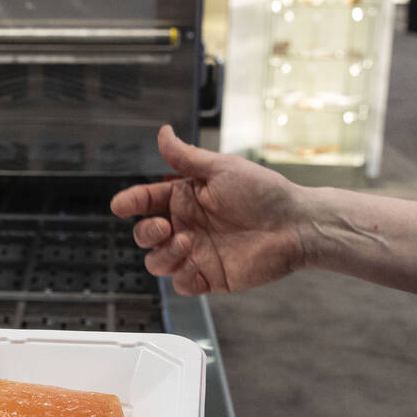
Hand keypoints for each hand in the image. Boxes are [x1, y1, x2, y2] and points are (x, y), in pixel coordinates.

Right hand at [111, 126, 310, 295]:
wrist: (296, 225)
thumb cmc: (265, 192)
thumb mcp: (222, 168)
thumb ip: (186, 157)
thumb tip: (163, 132)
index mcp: (185, 199)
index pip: (146, 201)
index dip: (130, 202)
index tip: (121, 205)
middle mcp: (186, 226)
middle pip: (145, 235)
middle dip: (145, 232)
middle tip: (162, 227)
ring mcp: (196, 253)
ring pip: (157, 262)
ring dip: (164, 254)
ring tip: (189, 242)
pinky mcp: (209, 277)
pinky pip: (181, 284)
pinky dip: (181, 276)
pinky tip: (195, 264)